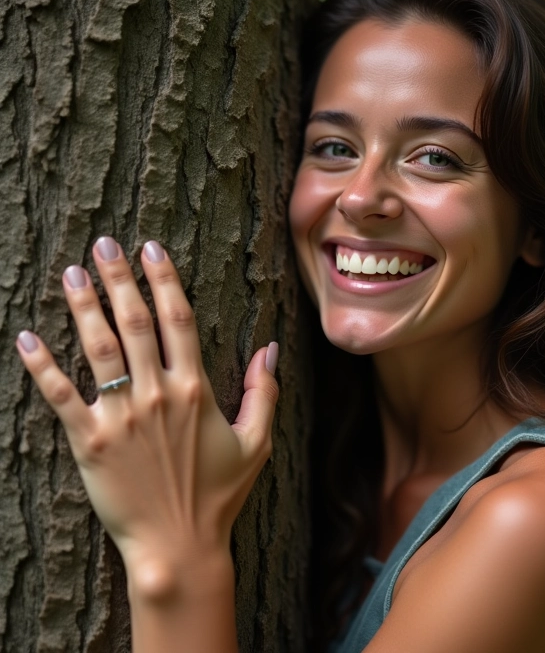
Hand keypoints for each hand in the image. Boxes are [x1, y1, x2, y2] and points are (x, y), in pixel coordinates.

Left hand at [15, 237, 278, 581]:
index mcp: (196, 389)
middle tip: (104, 244)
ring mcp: (122, 416)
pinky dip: (43, 366)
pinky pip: (62, 396)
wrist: (178, 546)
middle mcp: (158, 394)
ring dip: (84, 308)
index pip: (179, 320)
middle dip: (119, 279)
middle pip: (135, 322)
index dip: (164, 280)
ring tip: (72, 274)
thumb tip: (271, 348)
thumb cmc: (220, 495)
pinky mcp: (91, 442)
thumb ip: (265, 392)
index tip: (152, 250)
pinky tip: (27, 338)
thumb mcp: (257, 443)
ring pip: (100, 349)